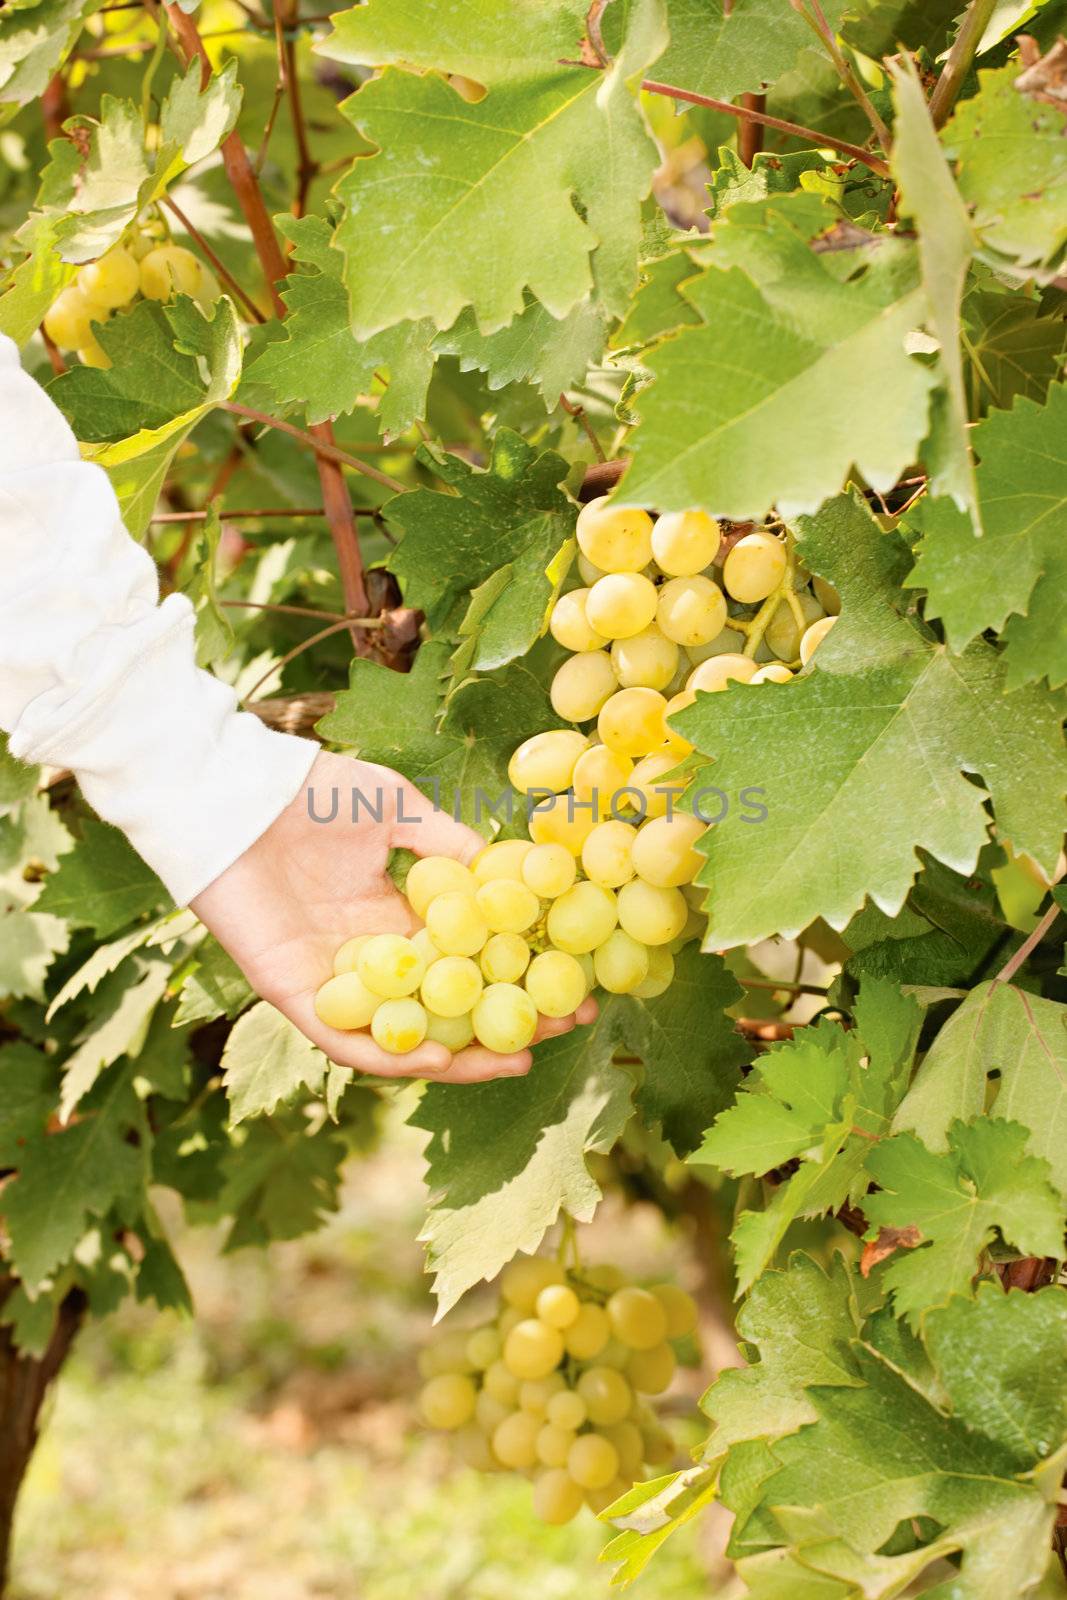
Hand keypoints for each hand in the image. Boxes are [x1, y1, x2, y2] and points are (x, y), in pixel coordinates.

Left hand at [191, 750, 596, 1082]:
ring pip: (404, 1036)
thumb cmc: (309, 790)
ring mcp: (334, 979)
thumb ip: (446, 842)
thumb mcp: (396, 809)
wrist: (235, 793)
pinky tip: (443, 1059)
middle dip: (505, 1021)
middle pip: (447, 1005)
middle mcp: (369, 956)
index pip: (465, 959)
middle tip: (561, 1027)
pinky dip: (395, 1055)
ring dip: (462, 1055)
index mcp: (393, 915)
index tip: (571, 980)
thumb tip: (506, 874)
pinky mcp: (294, 994)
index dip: (517, 973)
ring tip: (516, 1061)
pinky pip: (348, 1041)